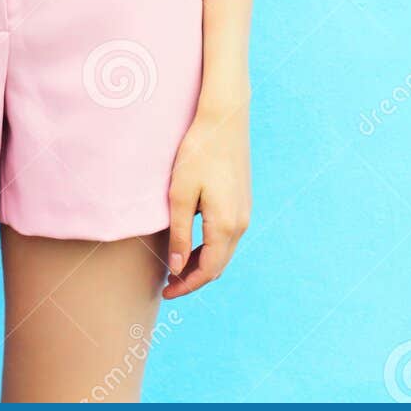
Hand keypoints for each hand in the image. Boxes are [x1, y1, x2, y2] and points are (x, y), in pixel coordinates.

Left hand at [163, 97, 250, 299]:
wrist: (224, 118)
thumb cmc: (198, 152)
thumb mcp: (180, 193)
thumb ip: (180, 234)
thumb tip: (177, 268)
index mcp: (226, 225)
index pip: (207, 270)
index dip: (186, 285)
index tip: (166, 292)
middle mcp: (241, 223)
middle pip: (218, 265)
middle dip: (193, 278)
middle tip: (168, 284)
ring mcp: (245, 212)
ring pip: (224, 251)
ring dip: (202, 263)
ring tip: (177, 266)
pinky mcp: (243, 200)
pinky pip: (228, 236)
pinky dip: (211, 247)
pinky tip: (193, 242)